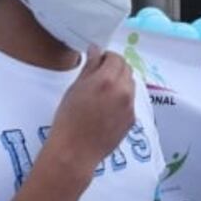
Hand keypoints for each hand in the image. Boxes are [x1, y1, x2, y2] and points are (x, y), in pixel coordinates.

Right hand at [48, 47, 134, 174]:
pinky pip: (130, 102)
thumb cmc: (68, 118)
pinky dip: (122, 99)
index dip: (107, 57)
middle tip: (100, 75)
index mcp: (108, 79)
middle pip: (127, 69)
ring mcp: (130, 106)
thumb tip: (96, 50)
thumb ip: (90, 66)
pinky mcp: (132, 119)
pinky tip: (106, 109)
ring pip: (130, 85)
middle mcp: (123, 91)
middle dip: (115, 68)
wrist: (75, 151)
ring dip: (120, 83)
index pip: (116, 58)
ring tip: (103, 93)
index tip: (98, 61)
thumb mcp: (75, 88)